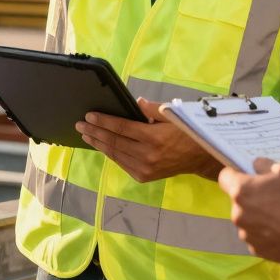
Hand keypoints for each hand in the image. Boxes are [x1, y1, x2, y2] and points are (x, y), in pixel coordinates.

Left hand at [75, 98, 220, 181]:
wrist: (199, 158)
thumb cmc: (186, 132)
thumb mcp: (173, 115)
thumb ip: (152, 109)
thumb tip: (135, 102)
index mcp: (153, 137)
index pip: (121, 128)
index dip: (103, 121)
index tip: (89, 116)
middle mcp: (147, 155)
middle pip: (114, 141)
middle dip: (95, 132)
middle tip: (80, 125)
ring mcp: (145, 168)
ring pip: (115, 154)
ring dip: (98, 144)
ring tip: (86, 135)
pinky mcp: (144, 176)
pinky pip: (122, 163)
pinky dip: (110, 154)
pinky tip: (101, 146)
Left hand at [218, 158, 279, 264]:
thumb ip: (267, 165)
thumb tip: (257, 165)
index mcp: (241, 191)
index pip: (225, 176)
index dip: (235, 173)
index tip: (247, 174)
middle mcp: (238, 214)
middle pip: (238, 200)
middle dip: (252, 197)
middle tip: (274, 195)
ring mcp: (247, 235)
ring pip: (248, 220)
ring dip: (259, 216)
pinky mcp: (258, 251)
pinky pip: (258, 237)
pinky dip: (267, 233)